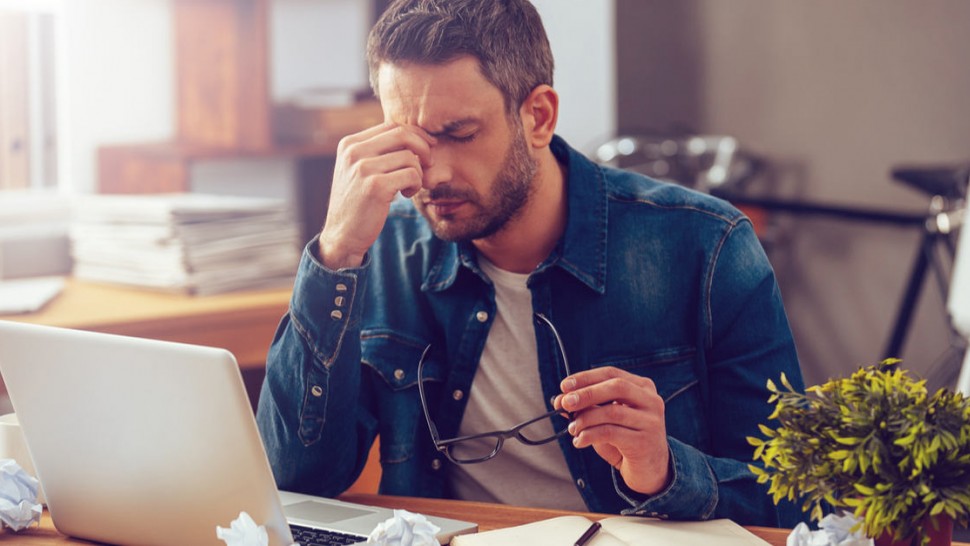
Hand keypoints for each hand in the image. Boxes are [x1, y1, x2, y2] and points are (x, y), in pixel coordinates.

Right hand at [318, 123, 435, 268]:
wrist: (342, 235)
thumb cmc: (357, 203)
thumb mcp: (358, 170)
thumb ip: (377, 151)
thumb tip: (413, 135)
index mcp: (349, 144)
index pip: (391, 126)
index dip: (415, 134)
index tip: (427, 148)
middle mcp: (353, 152)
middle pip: (403, 134)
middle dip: (424, 147)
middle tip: (429, 163)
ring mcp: (363, 168)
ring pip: (410, 157)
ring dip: (418, 173)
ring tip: (409, 186)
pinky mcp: (375, 186)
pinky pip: (412, 175)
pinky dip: (416, 185)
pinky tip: (406, 194)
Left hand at [556, 366, 670, 495]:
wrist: (650, 470)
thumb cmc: (625, 440)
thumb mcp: (606, 420)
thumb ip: (588, 407)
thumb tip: (560, 401)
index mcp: (642, 388)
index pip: (611, 374)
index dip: (586, 377)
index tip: (564, 386)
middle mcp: (651, 401)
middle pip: (616, 387)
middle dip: (586, 394)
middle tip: (565, 403)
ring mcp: (651, 421)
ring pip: (612, 412)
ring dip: (585, 419)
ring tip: (572, 428)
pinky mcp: (644, 442)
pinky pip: (611, 433)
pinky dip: (590, 435)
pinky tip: (579, 441)